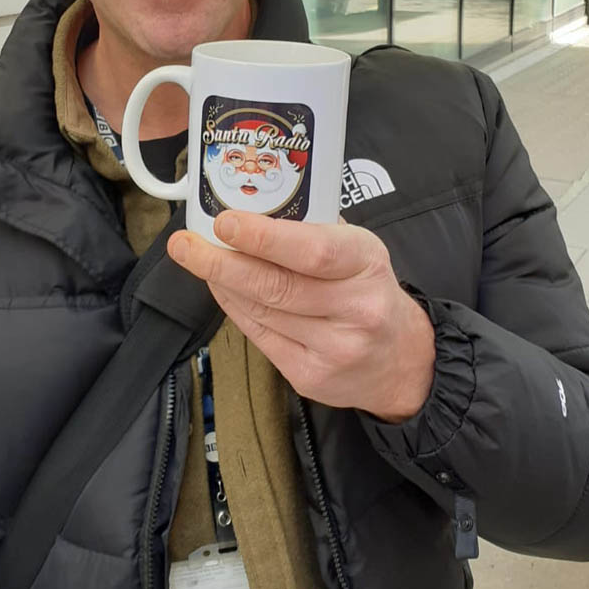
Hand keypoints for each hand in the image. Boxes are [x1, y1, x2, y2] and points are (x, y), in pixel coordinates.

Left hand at [168, 211, 435, 421]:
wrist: (402, 361)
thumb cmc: (369, 291)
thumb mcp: (358, 250)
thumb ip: (311, 232)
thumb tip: (248, 212)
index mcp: (367, 264)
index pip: (312, 250)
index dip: (263, 237)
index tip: (225, 223)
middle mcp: (355, 309)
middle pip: (274, 285)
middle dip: (221, 262)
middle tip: (185, 244)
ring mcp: (333, 348)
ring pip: (261, 311)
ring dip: (222, 282)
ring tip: (197, 258)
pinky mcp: (311, 376)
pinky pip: (260, 336)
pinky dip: (235, 308)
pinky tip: (223, 289)